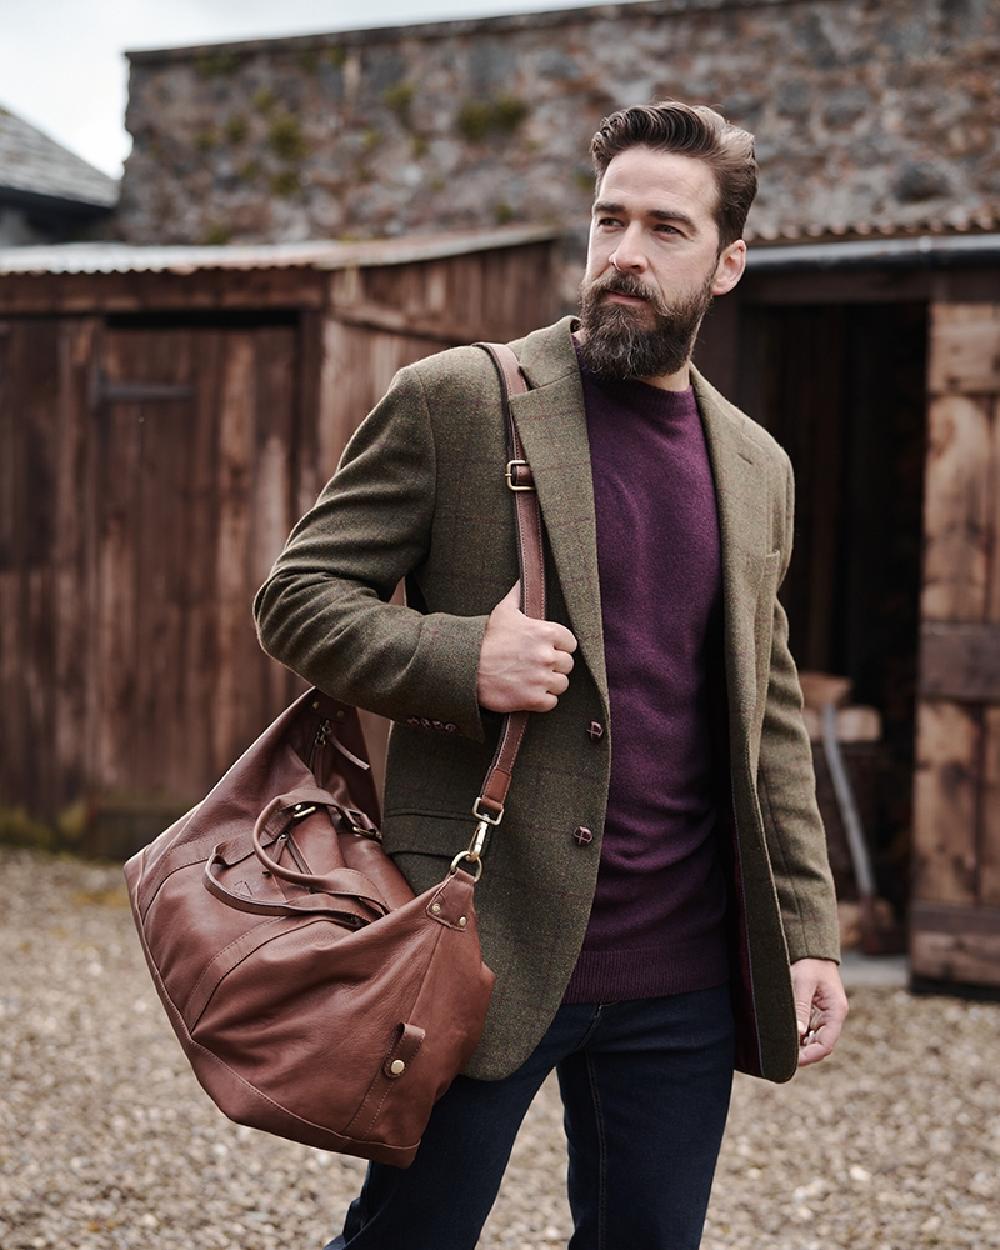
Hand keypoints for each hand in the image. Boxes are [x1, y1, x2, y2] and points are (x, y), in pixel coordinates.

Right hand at [477, 581, 577, 712]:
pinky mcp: (533, 698)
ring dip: (550, 683)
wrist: (465, 666)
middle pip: (567, 664)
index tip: (548, 649)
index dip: (560, 647)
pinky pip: (551, 702)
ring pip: (561, 684)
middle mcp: (547, 655)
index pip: (570, 643)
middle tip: (538, 666)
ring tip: (534, 680)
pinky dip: (542, 700)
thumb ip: (518, 595)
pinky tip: (530, 693)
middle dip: (555, 666)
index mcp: (545, 632)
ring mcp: (541, 678)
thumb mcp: (503, 612)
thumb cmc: (485, 639)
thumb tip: (523, 579)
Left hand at [790, 957, 848, 1067]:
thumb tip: (798, 1031)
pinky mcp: (818, 1012)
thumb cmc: (810, 964)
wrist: (813, 951)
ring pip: (816, 1040)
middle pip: (822, 1045)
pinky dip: (801, 1038)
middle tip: (784, 1060)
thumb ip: (801, 1006)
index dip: (810, 1055)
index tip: (793, 1061)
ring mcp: (827, 1015)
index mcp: (836, 1011)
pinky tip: (788, 1040)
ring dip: (802, 1048)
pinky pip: (811, 1031)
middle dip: (805, 1055)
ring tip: (783, 1053)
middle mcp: (834, 1016)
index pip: (826, 1044)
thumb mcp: (803, 982)